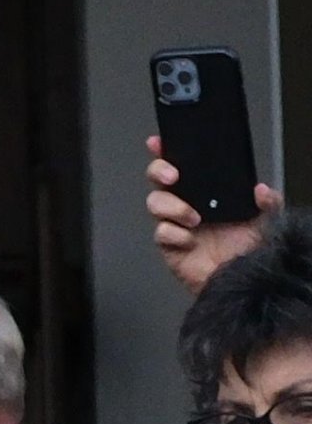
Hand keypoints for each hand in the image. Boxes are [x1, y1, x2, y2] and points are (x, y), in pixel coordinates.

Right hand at [145, 136, 281, 296]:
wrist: (238, 282)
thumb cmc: (248, 253)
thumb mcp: (267, 220)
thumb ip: (269, 201)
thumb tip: (260, 189)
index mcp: (206, 193)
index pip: (183, 165)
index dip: (166, 150)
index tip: (159, 142)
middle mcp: (187, 205)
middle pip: (158, 180)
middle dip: (159, 171)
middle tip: (174, 176)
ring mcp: (176, 226)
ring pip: (155, 204)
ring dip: (172, 206)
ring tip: (194, 218)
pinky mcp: (170, 248)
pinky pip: (161, 234)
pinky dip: (174, 233)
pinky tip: (189, 239)